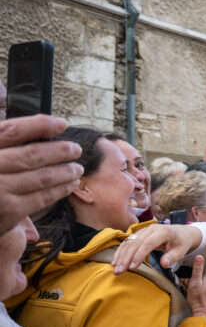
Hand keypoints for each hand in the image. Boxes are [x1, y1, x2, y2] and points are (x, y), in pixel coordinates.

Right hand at [0, 115, 83, 235]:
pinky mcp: (9, 213)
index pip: (11, 131)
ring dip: (65, 171)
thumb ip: (3, 142)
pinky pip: (42, 197)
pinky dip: (61, 189)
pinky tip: (69, 184)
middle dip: (60, 150)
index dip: (39, 125)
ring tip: (77, 168)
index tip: (60, 123)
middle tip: (76, 149)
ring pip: (42, 177)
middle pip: (32, 154)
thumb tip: (27, 113)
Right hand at [111, 224, 202, 273]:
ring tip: (115, 269)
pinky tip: (115, 261)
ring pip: (129, 242)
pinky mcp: (139, 234)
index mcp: (163, 231)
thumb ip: (172, 257)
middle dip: (126, 258)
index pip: (148, 243)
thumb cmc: (182, 243)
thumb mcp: (181, 250)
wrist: (182, 232)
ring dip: (121, 256)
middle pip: (135, 243)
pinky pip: (128, 242)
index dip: (139, 255)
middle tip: (119, 271)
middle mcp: (151, 229)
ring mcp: (144, 230)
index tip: (133, 268)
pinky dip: (121, 252)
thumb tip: (164, 264)